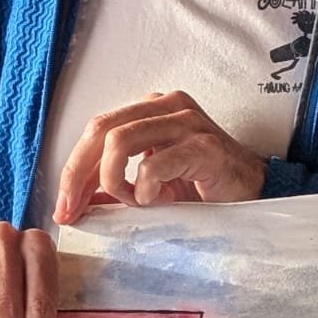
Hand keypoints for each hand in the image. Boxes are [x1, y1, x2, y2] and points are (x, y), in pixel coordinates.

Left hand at [53, 91, 267, 224]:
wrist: (253, 192)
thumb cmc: (204, 186)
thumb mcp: (151, 184)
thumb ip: (116, 186)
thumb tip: (75, 203)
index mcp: (149, 110)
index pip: (96, 129)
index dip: (72, 169)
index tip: (64, 207)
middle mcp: (166, 106)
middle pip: (100, 130)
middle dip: (78, 175)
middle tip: (74, 211)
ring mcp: (186, 122)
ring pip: (120, 141)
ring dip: (114, 181)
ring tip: (133, 202)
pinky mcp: (203, 146)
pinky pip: (154, 164)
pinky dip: (146, 189)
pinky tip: (159, 201)